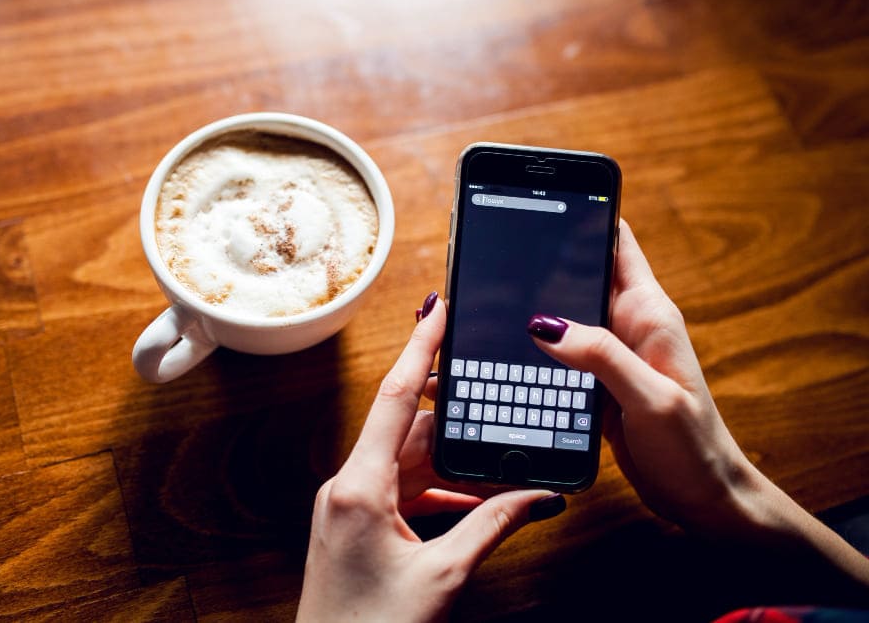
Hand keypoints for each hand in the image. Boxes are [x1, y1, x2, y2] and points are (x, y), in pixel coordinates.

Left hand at [297, 293, 563, 621]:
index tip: (438, 309)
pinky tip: (475, 497)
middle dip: (454, 415)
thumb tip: (537, 496)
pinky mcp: (355, 526)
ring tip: (496, 452)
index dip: (420, 349)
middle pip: (407, 430)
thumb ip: (492, 525)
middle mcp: (347, 487)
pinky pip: (402, 491)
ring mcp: (348, 507)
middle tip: (492, 390)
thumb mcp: (443, 575)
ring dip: (451, 459)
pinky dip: (438, 490)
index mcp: (358, 486)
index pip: (394, 399)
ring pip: (406, 461)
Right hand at [526, 221, 868, 596]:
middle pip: (577, 276)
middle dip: (540, 262)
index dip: (583, 215)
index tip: (542, 198)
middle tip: (490, 256)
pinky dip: (532, 348)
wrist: (703, 497)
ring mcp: (610, 354)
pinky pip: (558, 353)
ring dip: (531, 308)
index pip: (616, 242)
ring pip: (562, 316)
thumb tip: (543, 324)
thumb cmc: (692, 447)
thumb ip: (601, 356)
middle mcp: (627, 325)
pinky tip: (504, 348)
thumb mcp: (649, 397)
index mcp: (649, 313)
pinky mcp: (596, 383)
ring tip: (486, 301)